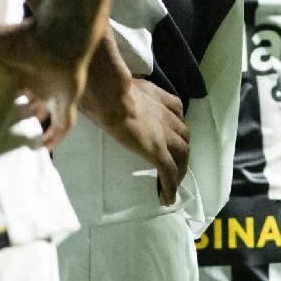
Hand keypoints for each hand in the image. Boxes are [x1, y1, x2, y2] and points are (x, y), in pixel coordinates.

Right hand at [0, 15, 83, 151]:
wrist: (56, 40)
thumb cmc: (17, 39)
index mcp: (14, 66)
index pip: (4, 83)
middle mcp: (33, 78)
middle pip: (24, 98)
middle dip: (14, 110)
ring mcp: (51, 91)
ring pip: (43, 111)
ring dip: (33, 122)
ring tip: (17, 140)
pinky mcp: (65, 103)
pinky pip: (62, 125)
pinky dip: (54, 137)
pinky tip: (42, 149)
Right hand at [79, 40, 188, 204]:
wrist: (109, 95)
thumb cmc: (105, 86)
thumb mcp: (117, 83)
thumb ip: (116, 88)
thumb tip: (96, 88)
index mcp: (156, 97)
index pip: (175, 109)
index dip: (175, 122)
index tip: (171, 131)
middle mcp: (165, 115)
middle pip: (183, 133)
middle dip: (181, 146)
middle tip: (175, 159)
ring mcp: (163, 133)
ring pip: (183, 152)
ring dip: (181, 166)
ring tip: (174, 180)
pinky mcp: (156, 150)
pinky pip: (169, 171)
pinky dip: (171, 185)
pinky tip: (167, 197)